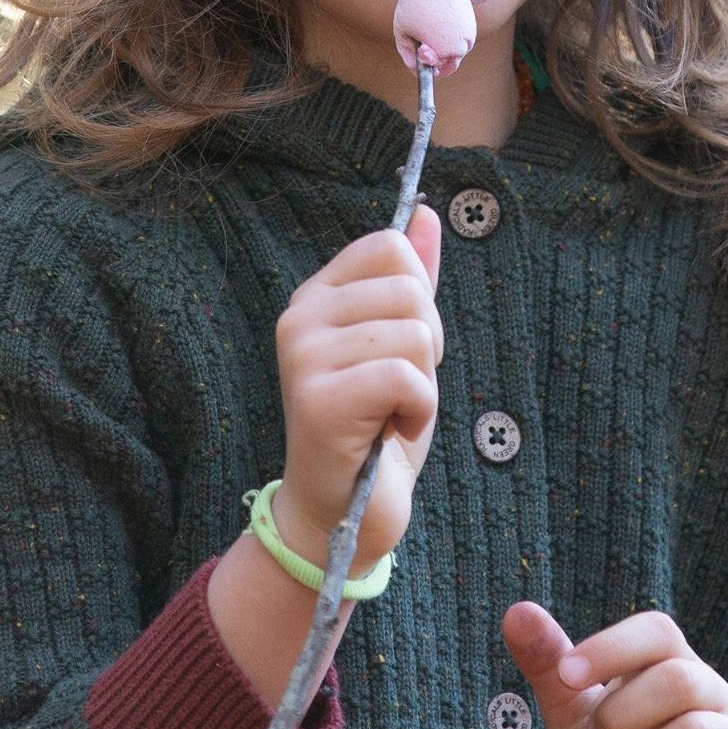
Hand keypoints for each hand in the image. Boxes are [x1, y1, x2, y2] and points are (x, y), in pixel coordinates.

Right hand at [272, 205, 443, 577]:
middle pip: (411, 289)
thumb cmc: (377, 426)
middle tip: (396, 390)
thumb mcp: (403, 345)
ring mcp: (302, 357)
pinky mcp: (316, 400)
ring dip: (423, 383)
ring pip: (413, 332)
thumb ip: (412, 281)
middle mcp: (300, 316)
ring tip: (389, 412)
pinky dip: (417, 410)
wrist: (345, 514)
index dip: (419, 296)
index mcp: (317, 295)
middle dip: (427, 344)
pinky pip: (405, 376)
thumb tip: (428, 214)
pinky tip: (389, 433)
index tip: (401, 346)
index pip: (391, 246)